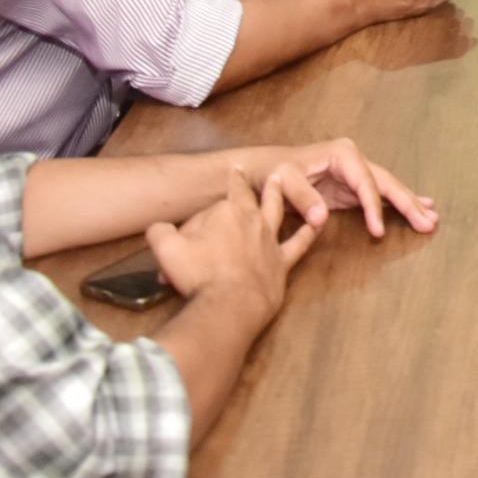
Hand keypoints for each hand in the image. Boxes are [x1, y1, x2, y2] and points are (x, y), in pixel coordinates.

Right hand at [146, 164, 315, 333]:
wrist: (228, 306)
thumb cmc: (197, 276)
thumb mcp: (166, 250)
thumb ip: (160, 233)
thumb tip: (158, 229)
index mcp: (224, 213)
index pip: (224, 196)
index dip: (225, 187)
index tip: (230, 175)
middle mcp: (251, 220)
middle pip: (248, 198)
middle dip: (245, 184)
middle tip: (245, 172)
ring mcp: (269, 240)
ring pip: (276, 209)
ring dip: (277, 194)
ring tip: (278, 180)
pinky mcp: (282, 263)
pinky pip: (300, 243)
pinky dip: (310, 231)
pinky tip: (319, 221)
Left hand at [275, 138, 440, 238]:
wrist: (262, 172)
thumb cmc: (272, 174)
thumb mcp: (282, 181)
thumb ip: (302, 196)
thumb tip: (321, 217)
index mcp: (342, 154)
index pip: (365, 182)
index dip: (374, 207)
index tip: (378, 231)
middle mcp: (353, 160)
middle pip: (386, 182)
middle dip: (408, 203)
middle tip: (429, 222)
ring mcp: (355, 173)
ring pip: (389, 188)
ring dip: (410, 204)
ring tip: (432, 218)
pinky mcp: (352, 187)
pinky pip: (380, 196)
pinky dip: (398, 203)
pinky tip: (419, 207)